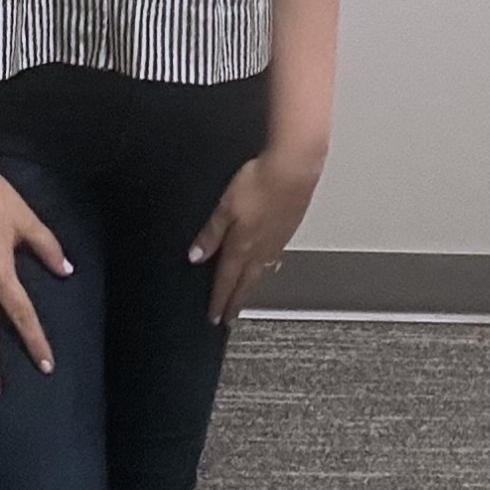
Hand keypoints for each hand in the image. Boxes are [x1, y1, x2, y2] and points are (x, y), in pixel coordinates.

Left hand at [190, 147, 320, 323]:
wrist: (294, 170)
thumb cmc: (258, 184)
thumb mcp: (224, 208)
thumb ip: (210, 234)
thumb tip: (195, 257)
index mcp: (241, 246)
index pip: (226, 280)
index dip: (218, 300)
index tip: (214, 317)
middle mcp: (261, 249)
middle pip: (246, 283)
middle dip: (235, 302)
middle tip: (229, 319)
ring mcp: (277, 241)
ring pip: (261, 273)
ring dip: (250, 288)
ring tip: (244, 298)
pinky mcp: (288, 230)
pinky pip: (273, 258)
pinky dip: (266, 269)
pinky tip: (267, 266)